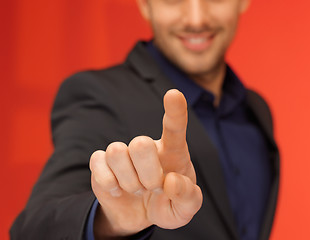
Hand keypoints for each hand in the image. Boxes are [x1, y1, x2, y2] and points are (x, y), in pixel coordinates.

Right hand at [89, 89, 202, 237]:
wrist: (139, 215)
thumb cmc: (166, 204)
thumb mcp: (185, 209)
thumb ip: (188, 198)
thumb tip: (170, 181)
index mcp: (172, 152)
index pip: (174, 127)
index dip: (174, 111)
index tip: (173, 94)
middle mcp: (147, 146)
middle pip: (141, 143)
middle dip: (148, 175)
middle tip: (154, 187)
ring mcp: (123, 152)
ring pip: (117, 152)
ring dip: (129, 181)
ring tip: (137, 189)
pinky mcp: (101, 162)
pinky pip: (98, 163)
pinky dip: (109, 184)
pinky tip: (117, 190)